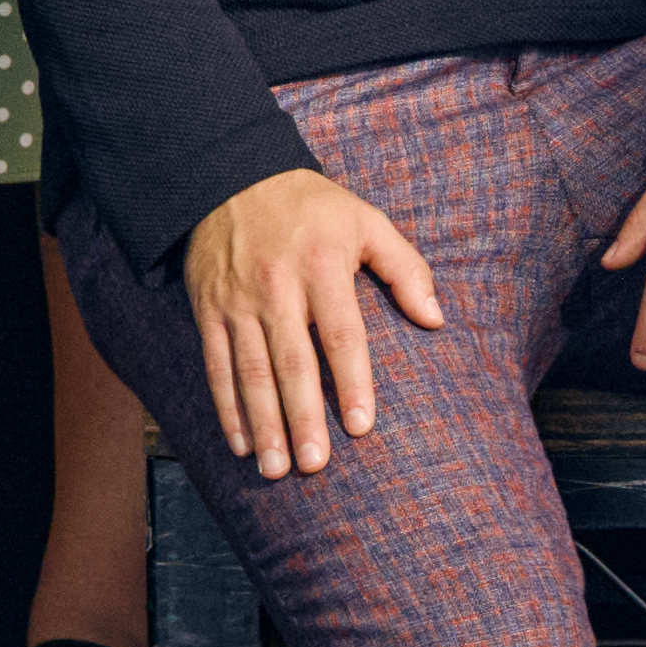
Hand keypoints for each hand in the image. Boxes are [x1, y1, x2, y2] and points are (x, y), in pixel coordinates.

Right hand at [184, 164, 450, 478]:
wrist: (229, 177)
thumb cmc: (312, 207)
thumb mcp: (366, 221)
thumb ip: (405, 268)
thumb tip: (436, 319)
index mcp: (322, 265)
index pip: (341, 333)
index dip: (352, 381)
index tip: (362, 426)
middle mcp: (277, 287)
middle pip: (291, 362)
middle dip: (302, 417)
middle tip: (314, 466)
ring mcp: (238, 301)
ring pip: (250, 372)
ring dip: (263, 424)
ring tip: (276, 469)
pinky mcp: (209, 309)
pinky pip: (216, 365)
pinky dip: (226, 407)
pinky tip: (241, 443)